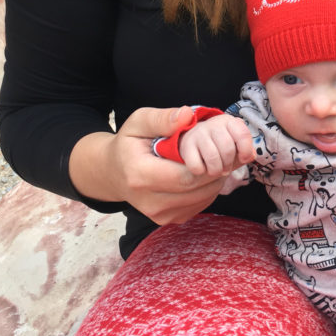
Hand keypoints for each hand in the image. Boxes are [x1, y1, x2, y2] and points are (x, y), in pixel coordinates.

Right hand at [70, 105, 232, 225]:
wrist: (113, 172)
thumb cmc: (128, 144)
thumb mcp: (139, 122)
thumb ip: (162, 119)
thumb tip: (187, 115)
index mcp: (140, 175)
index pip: (185, 176)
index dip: (206, 162)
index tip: (213, 145)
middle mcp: (149, 201)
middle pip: (195, 189)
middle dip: (214, 170)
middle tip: (222, 152)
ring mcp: (159, 214)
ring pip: (201, 199)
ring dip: (214, 181)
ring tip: (214, 162)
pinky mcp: (167, 220)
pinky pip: (198, 205)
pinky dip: (207, 190)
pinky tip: (204, 174)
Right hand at [179, 115, 254, 177]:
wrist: (194, 140)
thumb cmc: (219, 145)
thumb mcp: (235, 144)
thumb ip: (246, 150)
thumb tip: (251, 155)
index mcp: (228, 122)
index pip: (242, 134)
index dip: (246, 150)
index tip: (244, 158)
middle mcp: (213, 124)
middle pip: (227, 148)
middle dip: (229, 164)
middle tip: (226, 168)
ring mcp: (198, 134)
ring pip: (212, 157)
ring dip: (216, 170)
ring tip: (216, 170)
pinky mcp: (186, 146)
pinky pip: (197, 166)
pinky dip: (202, 171)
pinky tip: (202, 167)